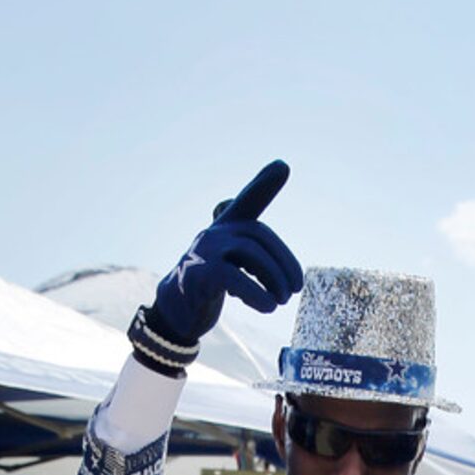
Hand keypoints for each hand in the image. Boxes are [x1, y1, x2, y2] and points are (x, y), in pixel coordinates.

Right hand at [151, 161, 301, 344]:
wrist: (178, 308)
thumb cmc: (214, 283)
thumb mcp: (237, 265)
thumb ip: (261, 261)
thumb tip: (292, 279)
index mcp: (227, 227)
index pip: (247, 201)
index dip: (264, 184)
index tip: (283, 166)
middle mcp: (215, 232)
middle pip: (259, 236)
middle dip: (284, 263)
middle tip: (295, 289)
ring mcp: (205, 250)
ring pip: (250, 253)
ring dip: (274, 279)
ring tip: (283, 300)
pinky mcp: (198, 273)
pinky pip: (233, 277)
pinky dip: (256, 293)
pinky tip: (268, 306)